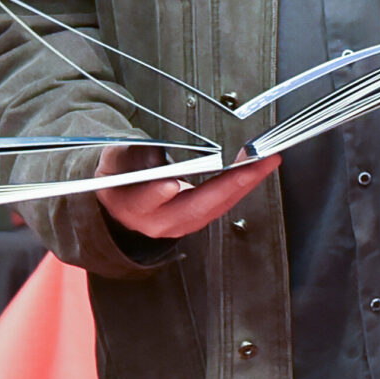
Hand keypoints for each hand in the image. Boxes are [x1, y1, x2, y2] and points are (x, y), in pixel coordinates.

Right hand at [93, 144, 280, 238]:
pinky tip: (256, 168)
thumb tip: (153, 154)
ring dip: (245, 183)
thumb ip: (128, 155)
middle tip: (255, 164)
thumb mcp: (113, 161)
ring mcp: (183, 224)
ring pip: (218, 206)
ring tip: (266, 161)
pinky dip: (242, 184)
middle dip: (230, 184)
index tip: (169, 184)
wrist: (123, 204)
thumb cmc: (119, 177)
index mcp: (133, 208)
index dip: (155, 194)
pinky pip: (224, 203)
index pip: (144, 202)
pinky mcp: (199, 219)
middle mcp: (161, 223)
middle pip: (197, 207)